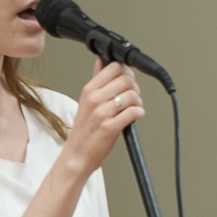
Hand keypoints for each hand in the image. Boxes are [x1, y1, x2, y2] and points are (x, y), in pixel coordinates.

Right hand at [63, 60, 143, 175]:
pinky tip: (134, 117)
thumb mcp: (86, 101)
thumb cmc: (84, 130)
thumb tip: (101, 60)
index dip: (126, 72)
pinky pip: (134, 112)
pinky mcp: (110, 127)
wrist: (77, 155)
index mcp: (89, 90)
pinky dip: (139, 113)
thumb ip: (97, 80)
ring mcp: (102, 113)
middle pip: (127, 79)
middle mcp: (94, 98)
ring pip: (132, 95)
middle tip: (133, 97)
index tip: (127, 80)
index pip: (114, 67)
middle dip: (135, 87)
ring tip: (134, 109)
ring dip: (139, 102)